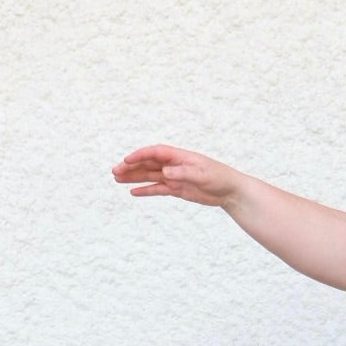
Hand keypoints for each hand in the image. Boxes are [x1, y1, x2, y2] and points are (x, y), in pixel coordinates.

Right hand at [111, 144, 244, 207]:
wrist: (230, 191)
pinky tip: (133, 191)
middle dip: (131, 167)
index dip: (140, 155)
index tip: (127, 160)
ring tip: (117, 179)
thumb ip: (182, 173)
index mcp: (179, 156)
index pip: (155, 153)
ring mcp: (174, 177)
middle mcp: (174, 165)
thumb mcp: (201, 175)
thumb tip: (165, 172)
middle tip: (115, 171)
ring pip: (150, 176)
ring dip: (134, 177)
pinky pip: (158, 189)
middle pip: (148, 164)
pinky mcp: (177, 189)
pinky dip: (146, 190)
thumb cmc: (219, 177)